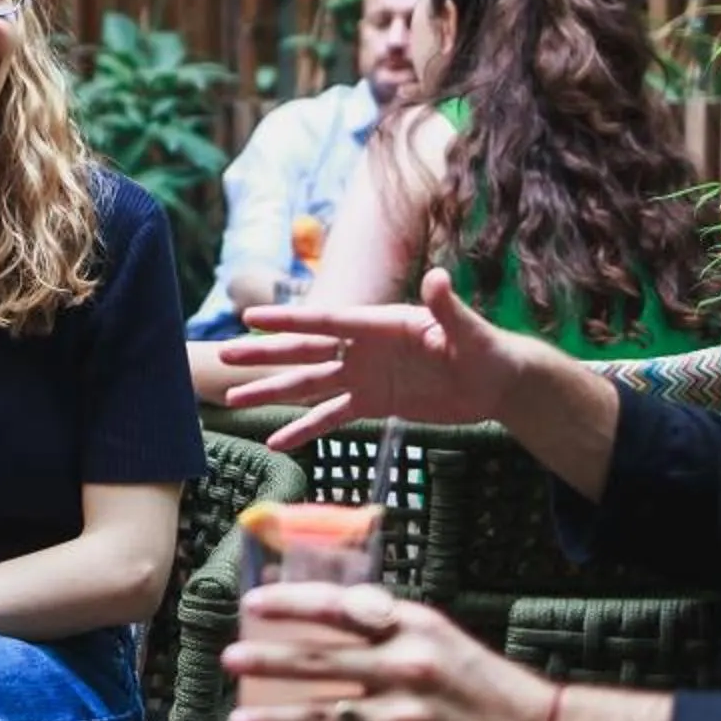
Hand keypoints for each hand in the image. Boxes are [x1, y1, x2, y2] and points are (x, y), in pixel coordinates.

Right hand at [219, 267, 520, 449]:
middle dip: (263, 355)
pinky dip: (304, 429)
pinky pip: (331, 417)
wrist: (496, 382)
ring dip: (272, 392)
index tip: (250, 318)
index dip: (287, 321)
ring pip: (308, 384)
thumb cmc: (486, 350)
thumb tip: (438, 278)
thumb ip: (446, 308)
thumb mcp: (468, 331)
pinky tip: (277, 442)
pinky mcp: (373, 404)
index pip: (326, 323)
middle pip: (304, 352)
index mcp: (378, 326)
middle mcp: (363, 349)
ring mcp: (364, 377)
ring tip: (234, 399)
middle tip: (224, 356)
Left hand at [225, 582, 555, 720]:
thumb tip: (339, 614)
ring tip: (236, 720)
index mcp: (413, 628)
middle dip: (268, 659)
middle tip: (230, 658)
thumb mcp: (443, 639)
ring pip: (320, 714)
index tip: (254, 602)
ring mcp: (400, 715)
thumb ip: (391, 629)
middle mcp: (403, 666)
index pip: (340, 608)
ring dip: (272, 718)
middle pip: (319, 660)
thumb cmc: (487, 687)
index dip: (292, 604)